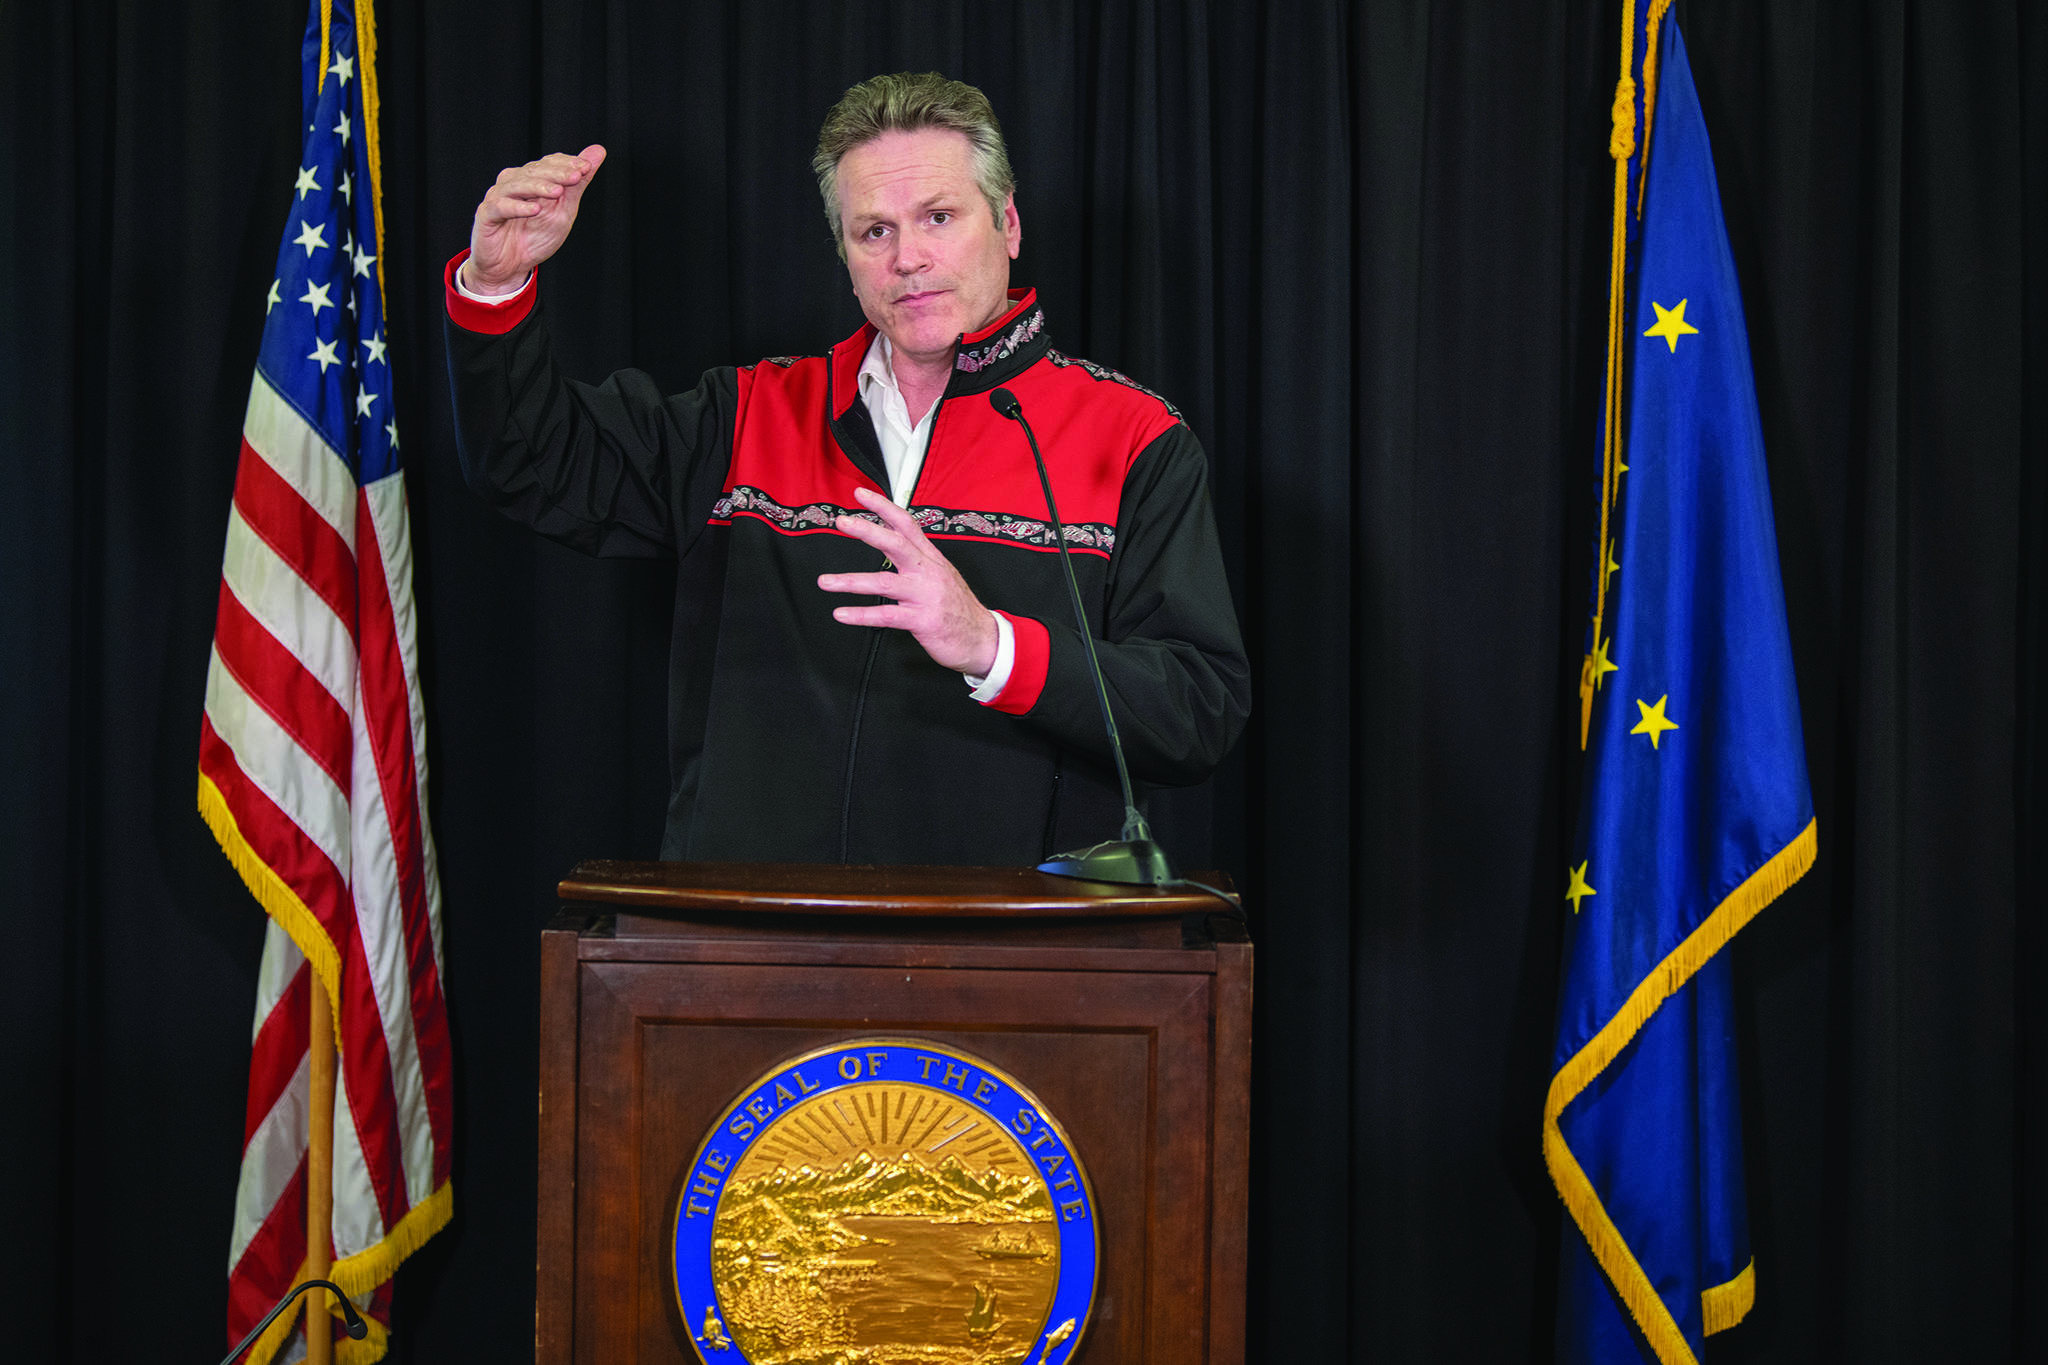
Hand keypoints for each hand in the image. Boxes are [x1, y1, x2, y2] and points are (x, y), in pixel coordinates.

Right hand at [466, 144, 606, 294]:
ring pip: (517, 185)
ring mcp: (498, 197)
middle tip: (577, 176)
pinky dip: (518, 208)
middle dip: (557, 173)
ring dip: (539, 187)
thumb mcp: (563, 210)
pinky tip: (534, 209)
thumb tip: (598, 151)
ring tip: (558, 192)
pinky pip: (501, 207)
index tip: (586, 167)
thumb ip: (578, 183)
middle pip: (534, 171)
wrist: (509, 267)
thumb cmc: (535, 237)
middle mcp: (512, 183)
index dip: (566, 163)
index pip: (548, 163)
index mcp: (530, 179)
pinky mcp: (487, 215)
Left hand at [819, 486, 999, 675]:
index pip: (906, 524)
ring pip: (884, 581)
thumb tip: (889, 539)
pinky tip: (842, 613)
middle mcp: (928, 571)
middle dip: (867, 530)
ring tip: (826, 581)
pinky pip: (886, 615)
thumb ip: (916, 558)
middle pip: (895, 543)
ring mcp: (925, 595)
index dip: (883, 507)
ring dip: (850, 581)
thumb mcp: (941, 575)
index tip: (860, 495)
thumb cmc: (958, 609)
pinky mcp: (922, 620)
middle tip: (842, 522)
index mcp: (931, 558)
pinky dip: (861, 615)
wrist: (983, 640)